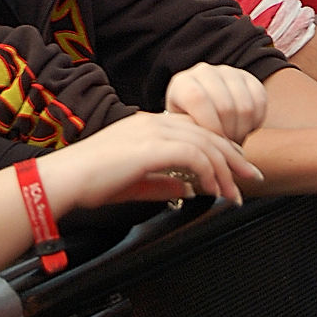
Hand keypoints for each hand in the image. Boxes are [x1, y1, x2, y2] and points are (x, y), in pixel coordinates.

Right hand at [68, 110, 263, 206]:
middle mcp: (154, 122)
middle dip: (234, 157)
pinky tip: (214, 189)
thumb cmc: (90, 183)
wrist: (64, 179)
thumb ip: (162, 183)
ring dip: (225, 171)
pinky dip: (209, 173)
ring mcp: (154, 131)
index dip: (220, 148)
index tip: (236, 168)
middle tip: (252, 179)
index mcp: (149, 126)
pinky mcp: (152, 146)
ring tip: (235, 194)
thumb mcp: (134, 183)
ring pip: (206, 144)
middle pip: (207, 134)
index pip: (195, 130)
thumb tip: (187, 188)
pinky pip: (194, 155)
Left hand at [165, 62, 266, 143]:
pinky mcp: (249, 77)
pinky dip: (256, 121)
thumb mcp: (183, 133)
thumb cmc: (190, 128)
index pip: (198, 99)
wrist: (203, 113)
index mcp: (182, 84)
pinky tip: (244, 128)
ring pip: (245, 106)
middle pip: (225, 106)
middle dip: (228, 134)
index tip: (214, 143)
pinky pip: (260, 101)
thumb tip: (207, 154)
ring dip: (242, 131)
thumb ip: (192, 138)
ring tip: (233, 140)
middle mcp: (204, 72)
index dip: (209, 125)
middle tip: (225, 148)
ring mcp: (228, 73)